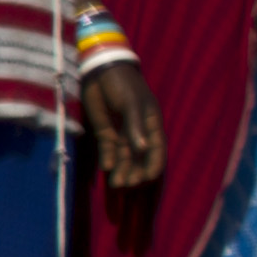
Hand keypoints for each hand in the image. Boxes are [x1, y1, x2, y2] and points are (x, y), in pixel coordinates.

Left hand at [85, 58, 163, 191]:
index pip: (156, 150)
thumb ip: (136, 126)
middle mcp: (137, 132)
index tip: (148, 179)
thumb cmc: (122, 85)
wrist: (100, 71)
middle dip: (135, 172)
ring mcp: (121, 132)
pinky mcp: (105, 131)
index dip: (153, 165)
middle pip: (139, 158)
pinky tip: (106, 168)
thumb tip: (143, 149)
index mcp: (151, 125)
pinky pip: (108, 150)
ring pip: (123, 157)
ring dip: (121, 170)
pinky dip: (108, 160)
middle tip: (127, 185)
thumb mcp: (131, 104)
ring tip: (116, 184)